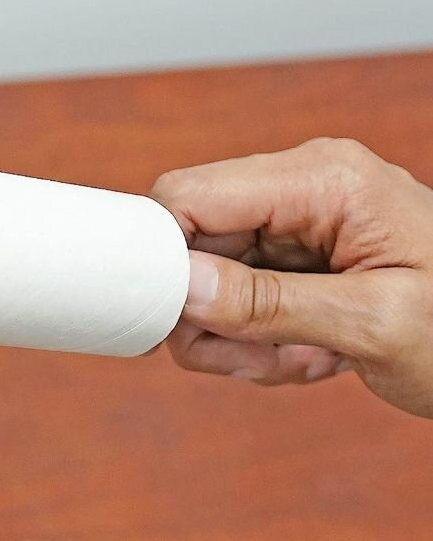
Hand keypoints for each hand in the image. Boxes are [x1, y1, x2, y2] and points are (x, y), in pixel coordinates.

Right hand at [152, 138, 432, 417]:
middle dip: (210, 314)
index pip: (189, 195)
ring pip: (204, 280)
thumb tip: (183, 287)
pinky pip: (233, 297)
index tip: (180, 321)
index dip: (164, 258)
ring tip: (300, 360)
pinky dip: (254, 339)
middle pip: (187, 242)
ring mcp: (293, 222)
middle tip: (260, 358)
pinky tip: (310, 355)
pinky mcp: (292, 256)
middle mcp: (300, 188)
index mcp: (323, 179)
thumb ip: (273, 303)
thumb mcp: (376, 324)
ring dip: (236, 337)